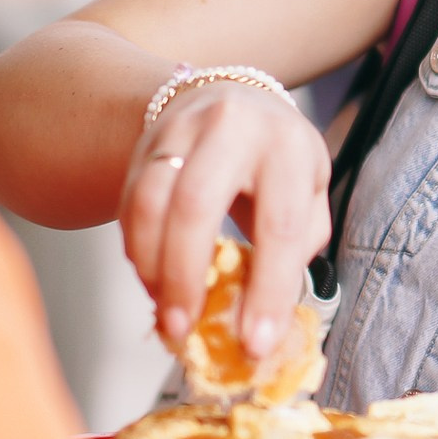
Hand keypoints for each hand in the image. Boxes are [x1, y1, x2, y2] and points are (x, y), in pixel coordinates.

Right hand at [119, 80, 329, 357]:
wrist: (226, 95)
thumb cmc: (276, 158)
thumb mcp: (308, 189)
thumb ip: (298, 244)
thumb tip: (268, 310)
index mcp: (288, 145)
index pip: (281, 224)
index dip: (268, 289)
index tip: (256, 343)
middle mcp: (233, 127)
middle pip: (197, 205)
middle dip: (187, 277)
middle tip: (184, 332)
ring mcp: (181, 129)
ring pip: (150, 202)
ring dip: (152, 268)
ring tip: (165, 313)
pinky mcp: (144, 143)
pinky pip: (129, 202)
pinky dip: (137, 250)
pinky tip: (152, 280)